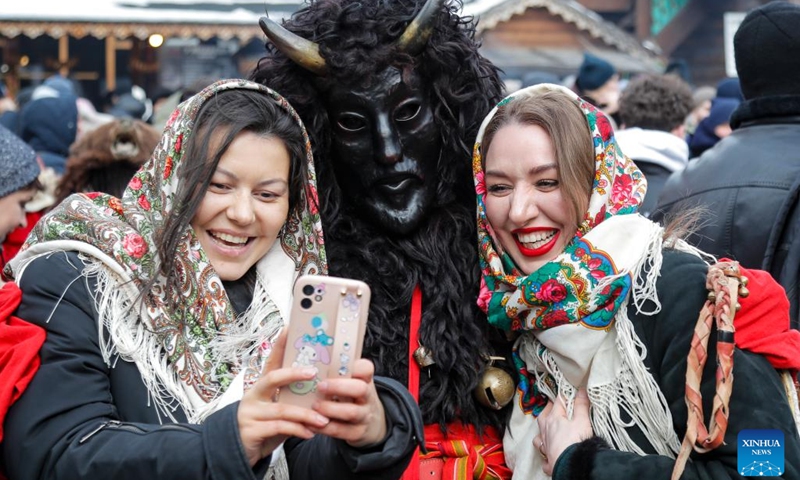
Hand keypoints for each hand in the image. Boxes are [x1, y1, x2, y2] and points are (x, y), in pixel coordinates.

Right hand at [238, 332, 331, 466]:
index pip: (271, 362)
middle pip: (273, 378)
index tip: (289, 328)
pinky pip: (279, 428)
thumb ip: (293, 401)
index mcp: (261, 387)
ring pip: (281, 409)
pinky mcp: (251, 431)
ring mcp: (250, 413)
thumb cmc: (264, 427)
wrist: (238, 452)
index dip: (279, 345)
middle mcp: (253, 395)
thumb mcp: (278, 411)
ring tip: (323, 420)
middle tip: (314, 373)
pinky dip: (297, 430)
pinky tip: (310, 433)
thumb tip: (321, 390)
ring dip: (305, 414)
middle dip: (294, 374)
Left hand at [312, 359, 387, 447]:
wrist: (371, 423)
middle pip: (360, 388)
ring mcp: (364, 415)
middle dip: (339, 387)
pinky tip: (310, 423)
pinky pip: (341, 431)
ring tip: (315, 406)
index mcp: (365, 380)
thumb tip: (307, 358)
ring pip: (351, 412)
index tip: (339, 364)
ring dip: (330, 409)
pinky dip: (324, 428)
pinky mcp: (357, 432)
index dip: (355, 366)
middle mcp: (367, 397)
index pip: (366, 368)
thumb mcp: (352, 382)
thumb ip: (337, 372)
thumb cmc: (353, 397)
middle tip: (320, 386)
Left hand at [534, 388, 592, 474]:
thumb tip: (581, 391)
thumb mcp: (582, 421)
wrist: (572, 464)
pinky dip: (544, 455)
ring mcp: (545, 446)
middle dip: (547, 410)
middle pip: (543, 417)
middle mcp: (546, 432)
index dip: (562, 397)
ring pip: (538, 437)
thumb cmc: (576, 441)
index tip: (565, 393)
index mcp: (553, 419)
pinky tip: (547, 455)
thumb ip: (581, 405)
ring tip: (544, 429)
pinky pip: (543, 457)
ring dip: (541, 432)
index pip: (557, 403)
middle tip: (551, 406)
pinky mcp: (548, 460)